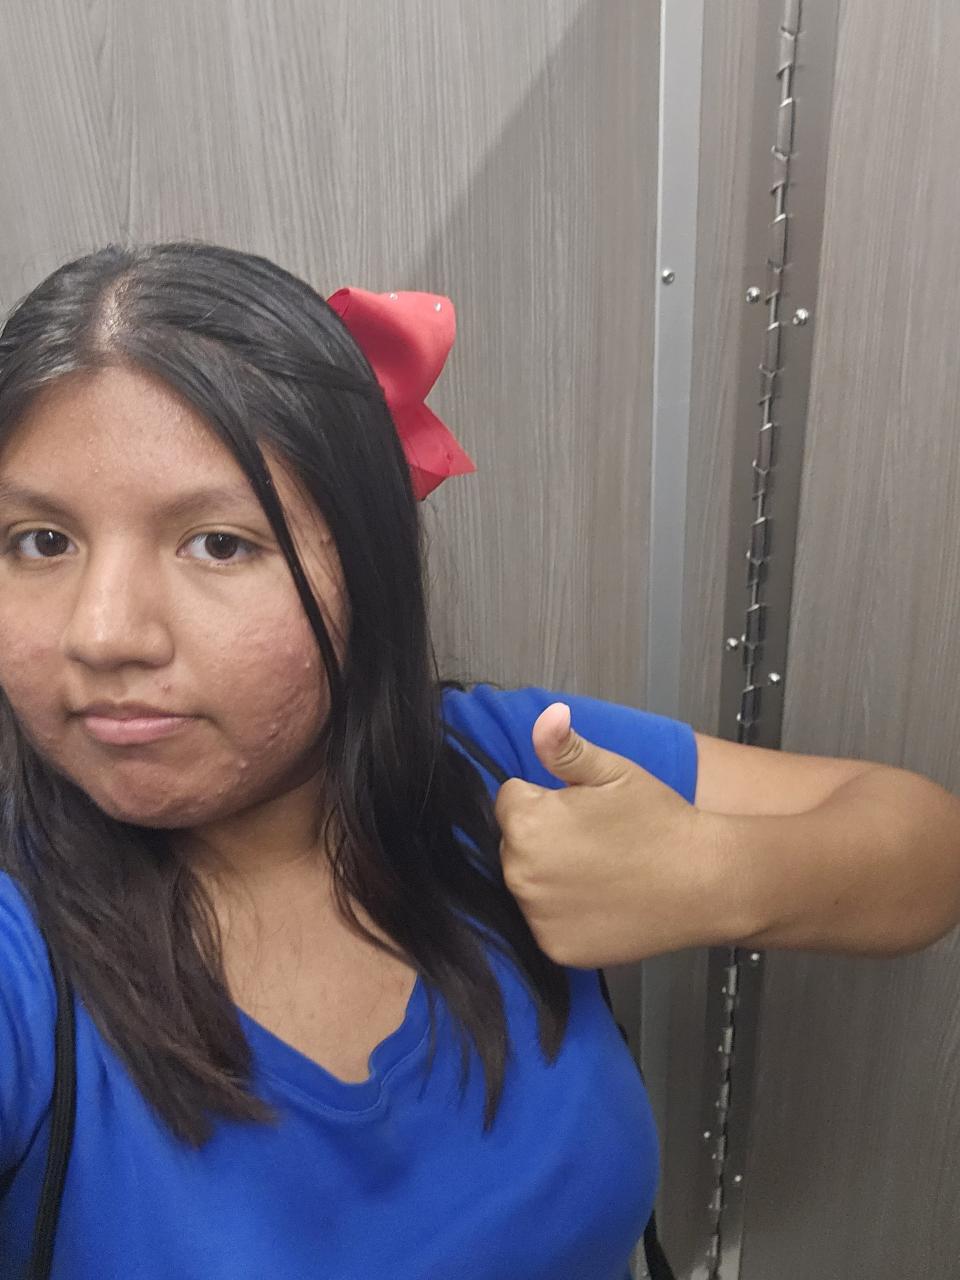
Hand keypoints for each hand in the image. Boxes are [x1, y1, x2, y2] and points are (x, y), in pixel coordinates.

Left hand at [494, 702, 726, 966]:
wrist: (707, 883)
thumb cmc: (661, 821)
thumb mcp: (615, 772)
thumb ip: (567, 748)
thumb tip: (545, 715)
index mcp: (527, 823)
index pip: (510, 800)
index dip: (545, 799)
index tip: (581, 809)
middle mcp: (519, 873)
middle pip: (513, 844)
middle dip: (542, 837)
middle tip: (595, 840)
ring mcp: (535, 917)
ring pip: (527, 884)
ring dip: (549, 876)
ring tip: (601, 871)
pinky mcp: (554, 948)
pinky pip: (544, 922)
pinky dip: (564, 915)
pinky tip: (601, 903)